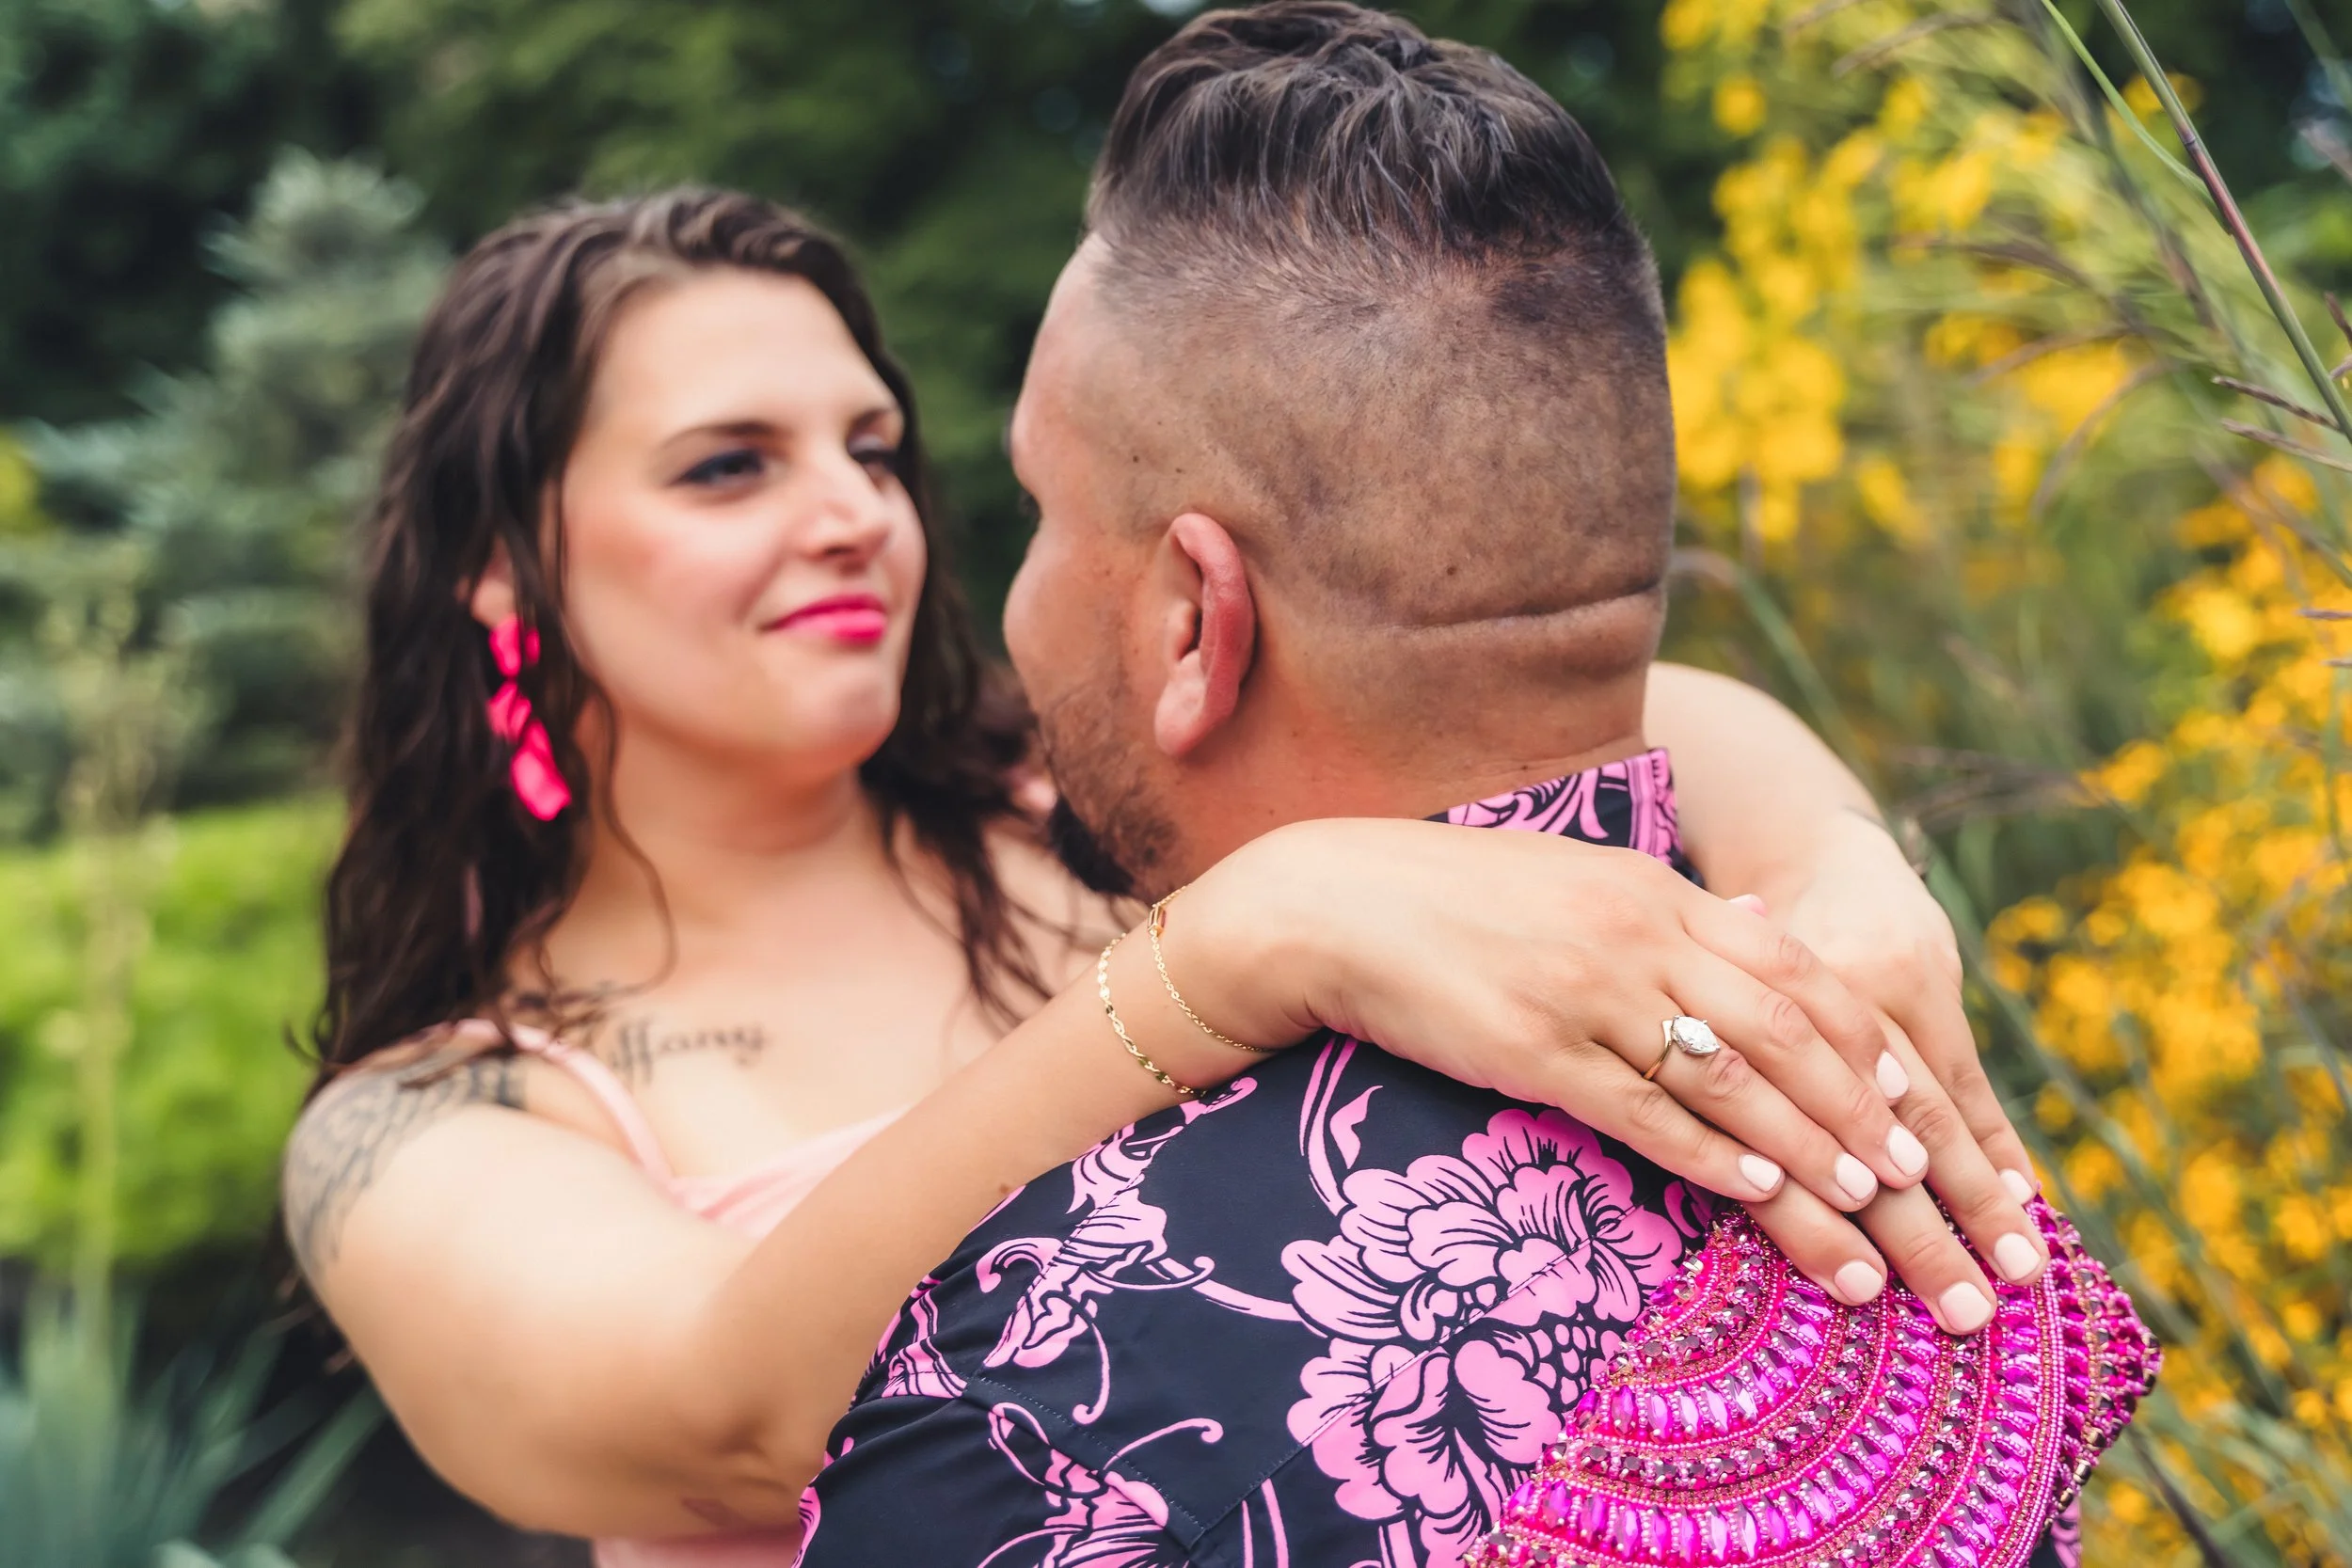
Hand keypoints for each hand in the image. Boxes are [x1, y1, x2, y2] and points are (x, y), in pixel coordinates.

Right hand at [1167, 819, 2022, 1327]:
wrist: (1335, 902)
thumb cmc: (1457, 898)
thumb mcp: (1581, 882)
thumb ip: (1675, 911)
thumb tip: (1767, 923)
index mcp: (1654, 892)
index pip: (1795, 966)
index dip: (1864, 1040)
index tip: (1915, 1101)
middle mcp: (1635, 936)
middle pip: (1785, 1029)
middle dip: (1860, 1110)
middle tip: (1913, 1177)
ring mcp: (1584, 993)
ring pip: (1728, 1078)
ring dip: (1805, 1147)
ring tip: (1861, 1205)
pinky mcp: (1531, 1049)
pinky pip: (1640, 1110)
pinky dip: (1708, 1153)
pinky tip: (1754, 1189)